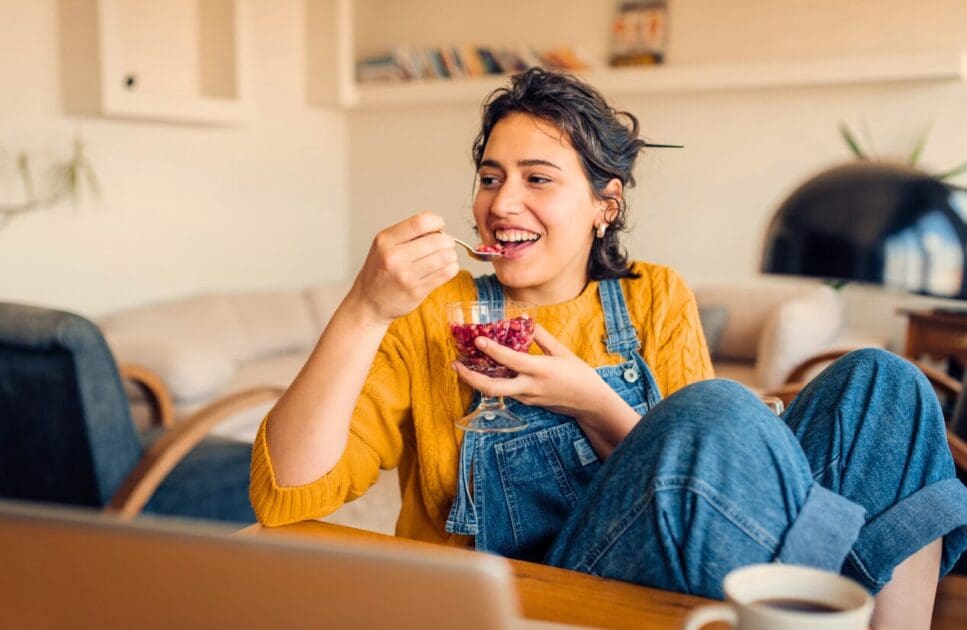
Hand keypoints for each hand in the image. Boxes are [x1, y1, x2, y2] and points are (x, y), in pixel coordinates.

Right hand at [347, 212, 457, 324]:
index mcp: (385, 241)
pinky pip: (445, 274)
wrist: (368, 303)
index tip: (439, 226)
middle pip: (436, 240)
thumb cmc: (378, 273)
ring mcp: (406, 275)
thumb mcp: (383, 246)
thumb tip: (436, 225)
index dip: (436, 221)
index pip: (420, 222)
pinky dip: (451, 268)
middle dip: (447, 240)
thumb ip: (407, 233)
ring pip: (444, 257)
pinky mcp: (416, 291)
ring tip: (447, 256)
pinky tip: (446, 268)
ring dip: (451, 255)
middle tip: (446, 244)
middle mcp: (394, 257)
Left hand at [451, 324, 616, 420]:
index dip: (493, 350)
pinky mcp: (526, 402)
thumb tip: (523, 319)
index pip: (512, 361)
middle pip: (493, 388)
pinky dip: (491, 381)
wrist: (589, 403)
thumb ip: (541, 336)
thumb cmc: (579, 375)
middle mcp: (530, 387)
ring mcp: (526, 397)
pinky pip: (504, 391)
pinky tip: (484, 370)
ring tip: (462, 366)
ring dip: (476, 380)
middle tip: (455, 364)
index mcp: (541, 371)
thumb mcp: (562, 352)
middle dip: (470, 378)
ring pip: (495, 392)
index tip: (478, 339)